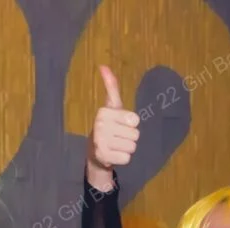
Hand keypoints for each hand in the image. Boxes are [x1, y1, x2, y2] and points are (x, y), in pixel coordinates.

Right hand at [87, 66, 140, 187]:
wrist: (94, 151)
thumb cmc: (108, 126)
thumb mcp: (111, 106)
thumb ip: (111, 87)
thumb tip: (104, 66)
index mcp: (104, 112)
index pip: (135, 120)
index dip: (131, 124)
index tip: (121, 124)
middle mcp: (101, 125)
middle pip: (135, 134)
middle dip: (130, 137)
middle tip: (118, 136)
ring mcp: (101, 142)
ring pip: (132, 146)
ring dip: (127, 148)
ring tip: (116, 145)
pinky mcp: (104, 157)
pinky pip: (127, 158)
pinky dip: (123, 158)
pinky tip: (114, 154)